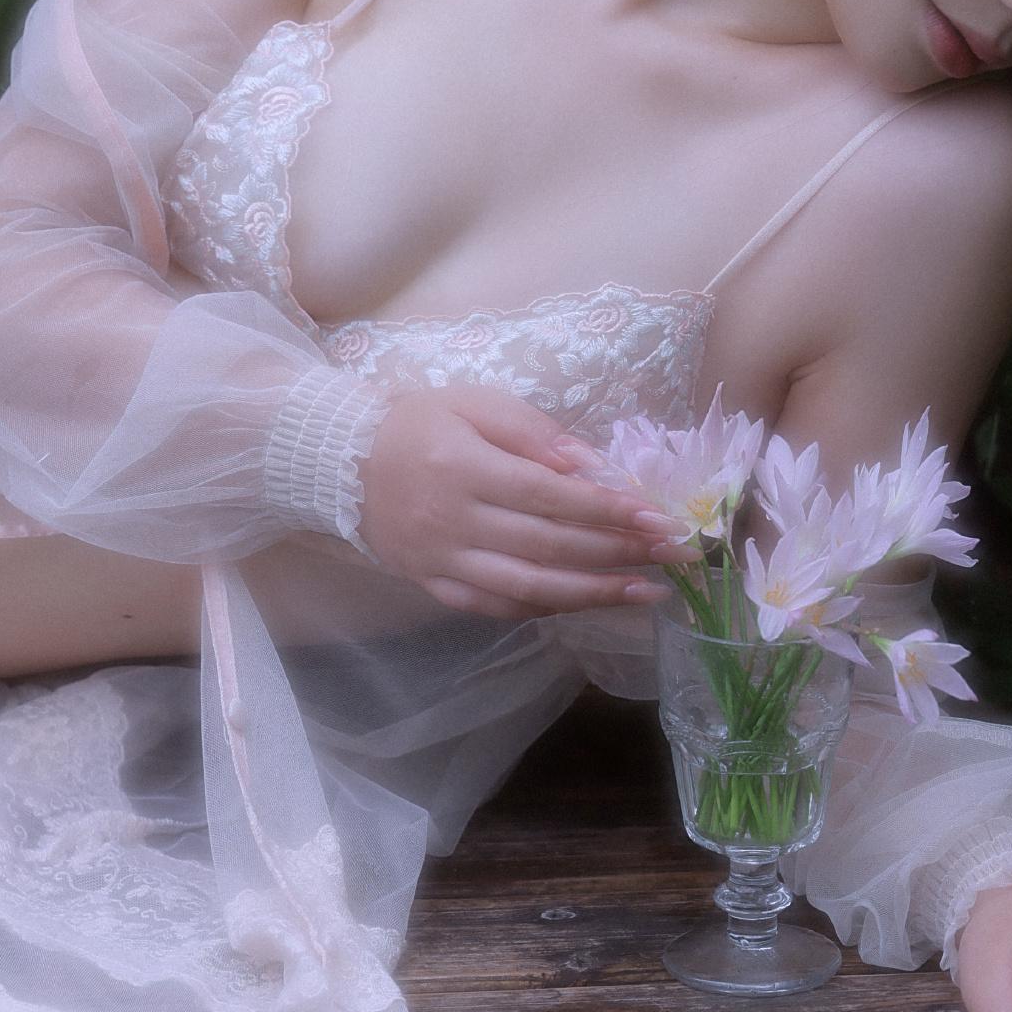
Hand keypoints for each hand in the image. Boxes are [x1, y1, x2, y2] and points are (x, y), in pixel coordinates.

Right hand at [357, 385, 687, 617]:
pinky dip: (547, 608)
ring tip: (648, 592)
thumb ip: (532, 430)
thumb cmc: (416, 423)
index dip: (607, 510)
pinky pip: (498, 607)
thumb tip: (588, 465)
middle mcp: (454, 522)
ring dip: (594, 594)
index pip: (549, 496)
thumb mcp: (472, 403)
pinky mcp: (435, 586)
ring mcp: (443, 562)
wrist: (337, 462)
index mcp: (464, 468)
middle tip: (674, 555)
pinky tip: (588, 602)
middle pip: (549, 546)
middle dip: (619, 552)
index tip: (658, 517)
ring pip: (529, 588)